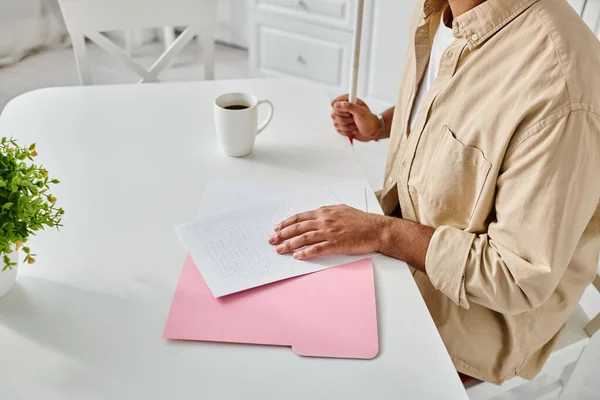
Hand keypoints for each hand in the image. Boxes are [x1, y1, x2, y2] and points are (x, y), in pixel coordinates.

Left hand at [268, 205, 384, 259]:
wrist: (376, 229)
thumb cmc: (361, 220)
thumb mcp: (341, 210)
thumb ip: (327, 213)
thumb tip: (316, 216)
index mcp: (325, 212)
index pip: (300, 217)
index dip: (286, 223)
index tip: (277, 228)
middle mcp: (324, 221)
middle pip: (298, 228)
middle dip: (282, 234)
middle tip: (272, 240)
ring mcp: (329, 232)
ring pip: (304, 238)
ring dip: (289, 245)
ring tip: (279, 250)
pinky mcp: (336, 244)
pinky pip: (316, 249)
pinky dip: (305, 253)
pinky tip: (297, 256)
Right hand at [330, 94, 380, 141]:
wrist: (372, 131)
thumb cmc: (369, 121)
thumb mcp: (361, 112)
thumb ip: (349, 106)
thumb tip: (337, 104)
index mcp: (349, 101)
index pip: (335, 102)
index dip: (340, 109)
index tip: (348, 113)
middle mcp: (344, 108)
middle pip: (334, 114)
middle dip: (345, 120)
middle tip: (353, 119)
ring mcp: (342, 117)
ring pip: (335, 123)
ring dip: (347, 127)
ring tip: (355, 125)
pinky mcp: (342, 126)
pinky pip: (338, 130)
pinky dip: (346, 132)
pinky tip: (353, 129)